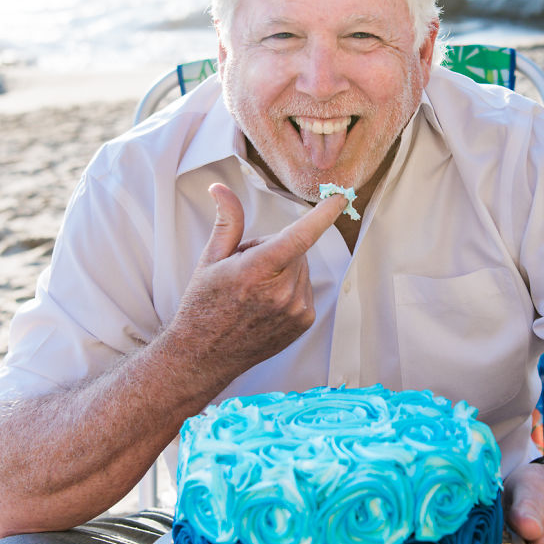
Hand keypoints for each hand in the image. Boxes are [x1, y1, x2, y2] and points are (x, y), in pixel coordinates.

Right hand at [168, 183, 346, 390]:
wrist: (204, 355)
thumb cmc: (204, 306)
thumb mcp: (211, 260)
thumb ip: (227, 222)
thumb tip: (220, 188)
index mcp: (256, 272)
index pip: (299, 237)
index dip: (323, 215)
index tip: (340, 198)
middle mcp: (281, 293)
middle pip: (296, 249)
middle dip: (275, 249)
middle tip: (247, 269)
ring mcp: (296, 310)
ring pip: (301, 268)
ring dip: (283, 269)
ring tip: (254, 290)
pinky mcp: (303, 321)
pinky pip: (305, 287)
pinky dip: (290, 287)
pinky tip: (266, 303)